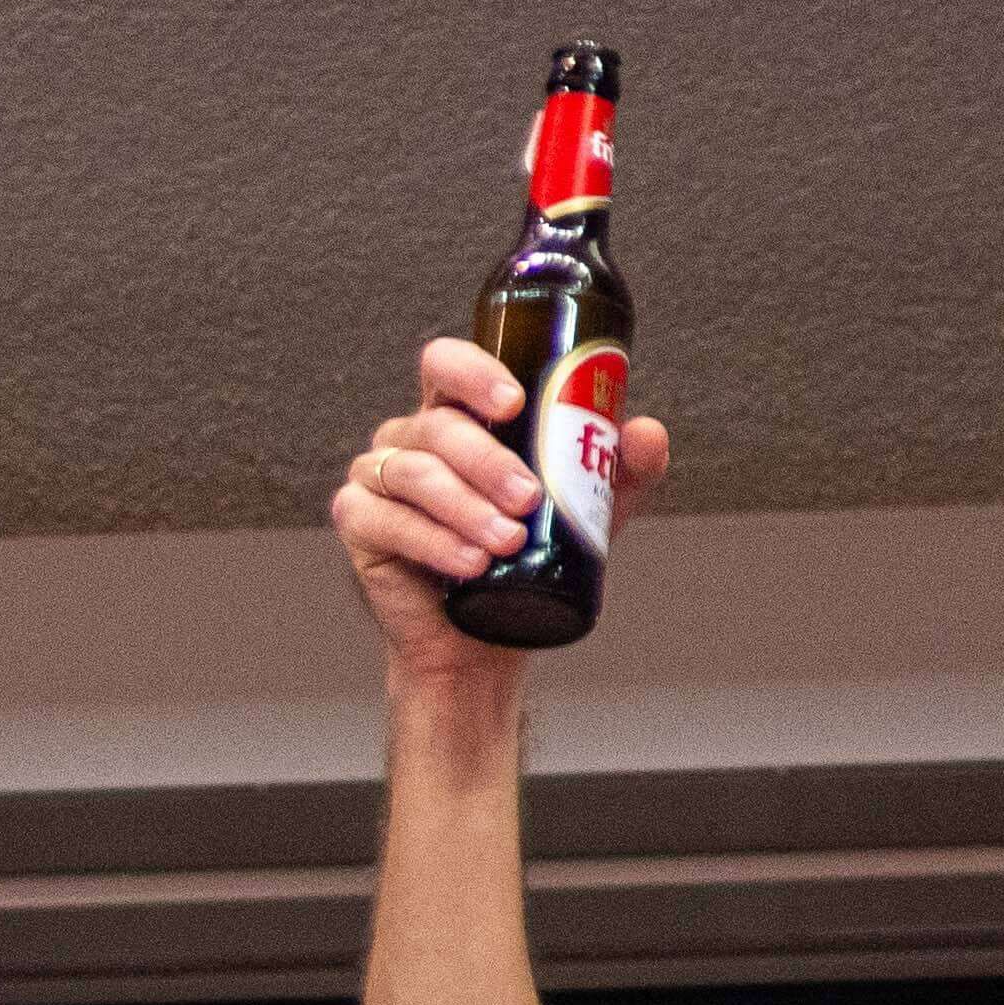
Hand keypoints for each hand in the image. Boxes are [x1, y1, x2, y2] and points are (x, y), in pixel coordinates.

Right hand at [332, 335, 675, 684]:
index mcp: (456, 416)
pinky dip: (431, 540)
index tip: (515, 403)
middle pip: (439, 426)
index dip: (474, 372)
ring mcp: (378, 478)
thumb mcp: (586, 510)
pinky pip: (386, 520)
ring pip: (415, 472)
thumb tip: (645, 432)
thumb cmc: (525, 561)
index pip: (447, 365)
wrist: (481, 639)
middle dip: (488, 461)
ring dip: (464, 506)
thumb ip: (619, 469)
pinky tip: (468, 561)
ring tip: (506, 541)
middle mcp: (410, 439)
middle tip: (530, 499)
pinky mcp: (358, 523)